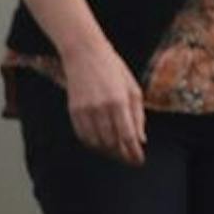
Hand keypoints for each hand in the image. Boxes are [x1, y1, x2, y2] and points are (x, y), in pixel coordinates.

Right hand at [60, 41, 145, 165]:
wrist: (84, 53)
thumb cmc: (114, 69)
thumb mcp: (133, 89)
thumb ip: (138, 116)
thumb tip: (141, 140)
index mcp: (119, 102)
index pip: (128, 136)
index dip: (133, 152)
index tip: (139, 161)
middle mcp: (101, 108)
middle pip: (112, 142)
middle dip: (122, 155)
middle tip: (130, 159)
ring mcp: (85, 110)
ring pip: (97, 142)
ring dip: (108, 152)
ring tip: (117, 153)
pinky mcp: (73, 110)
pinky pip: (82, 135)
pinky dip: (93, 144)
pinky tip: (101, 145)